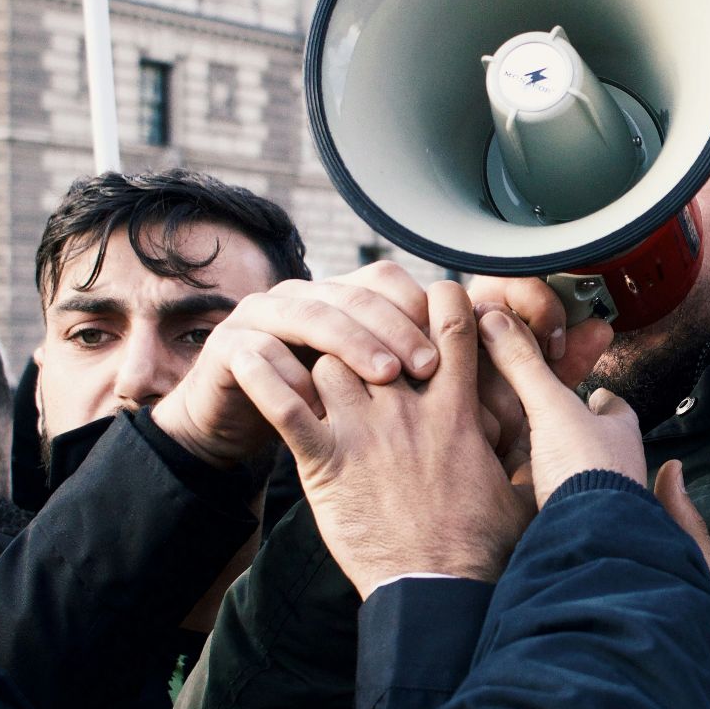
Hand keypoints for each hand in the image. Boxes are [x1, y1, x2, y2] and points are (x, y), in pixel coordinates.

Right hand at [151, 263, 438, 467]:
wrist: (235, 426)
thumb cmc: (314, 409)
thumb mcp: (363, 387)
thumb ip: (410, 374)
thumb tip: (481, 388)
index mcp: (336, 297)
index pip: (385, 282)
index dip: (420, 309)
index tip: (452, 352)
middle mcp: (300, 295)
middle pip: (353, 296)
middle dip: (395, 329)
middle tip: (428, 367)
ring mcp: (260, 316)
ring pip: (311, 315)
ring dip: (351, 344)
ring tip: (385, 378)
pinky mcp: (228, 347)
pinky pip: (260, 352)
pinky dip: (292, 376)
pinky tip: (323, 406)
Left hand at [231, 281, 530, 596]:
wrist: (438, 590)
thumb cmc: (482, 547)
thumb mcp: (521, 489)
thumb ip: (528, 452)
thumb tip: (546, 436)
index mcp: (458, 410)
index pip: (452, 321)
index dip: (438, 301)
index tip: (427, 308)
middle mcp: (409, 409)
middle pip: (381, 333)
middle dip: (370, 334)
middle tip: (360, 343)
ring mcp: (364, 432)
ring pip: (330, 359)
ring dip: (321, 362)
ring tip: (315, 373)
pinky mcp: (324, 462)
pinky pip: (283, 404)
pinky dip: (261, 376)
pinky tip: (246, 358)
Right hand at [477, 304, 642, 505]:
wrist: (591, 540)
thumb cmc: (590, 475)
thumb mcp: (552, 408)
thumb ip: (523, 364)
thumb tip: (494, 319)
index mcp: (618, 429)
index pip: (605, 400)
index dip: (587, 390)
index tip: (572, 383)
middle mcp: (612, 462)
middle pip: (582, 435)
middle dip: (559, 426)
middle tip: (534, 416)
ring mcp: (591, 493)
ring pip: (564, 468)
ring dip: (542, 460)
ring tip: (512, 449)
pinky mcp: (568, 519)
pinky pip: (545, 497)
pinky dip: (529, 491)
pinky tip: (509, 489)